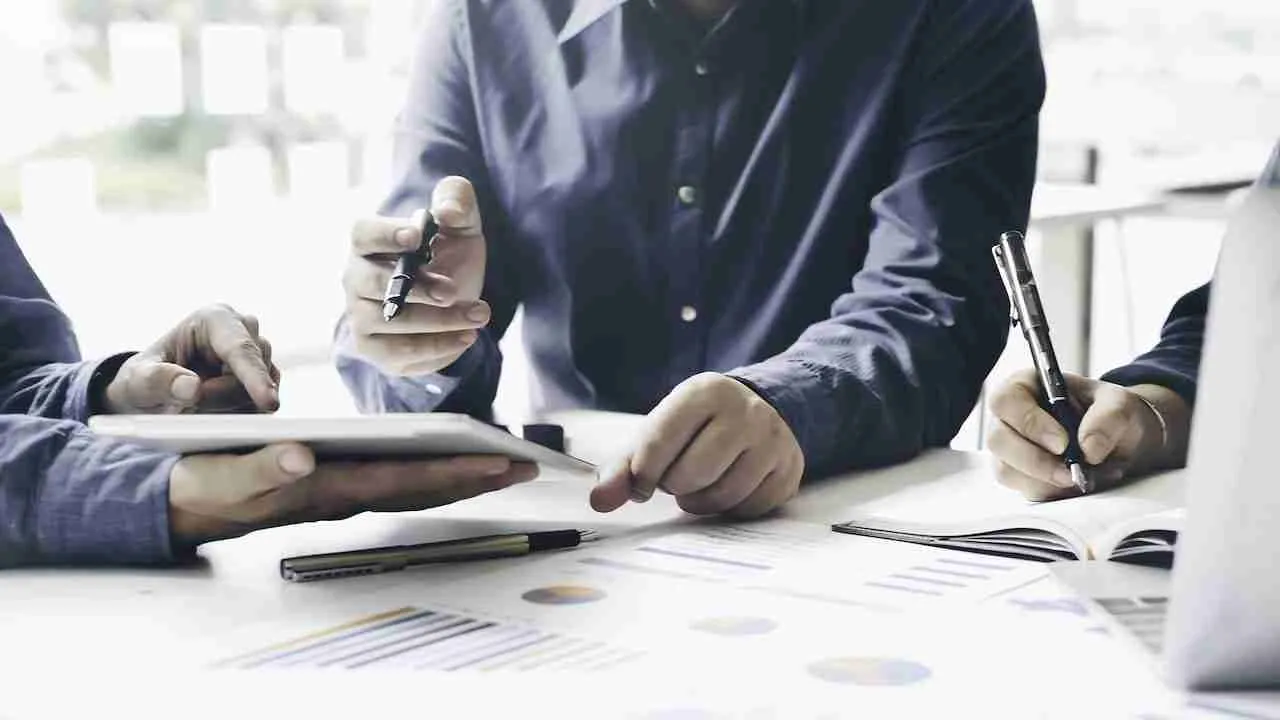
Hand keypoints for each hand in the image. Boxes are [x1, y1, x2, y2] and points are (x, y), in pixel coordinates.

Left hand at [105, 304, 278, 414]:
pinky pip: (262, 406)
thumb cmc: (143, 381)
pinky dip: (239, 416)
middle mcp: (244, 331)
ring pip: (261, 392)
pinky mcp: (265, 380)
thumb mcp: (136, 381)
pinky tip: (214, 413)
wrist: (151, 393)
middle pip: (254, 373)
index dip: (255, 377)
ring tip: (195, 406)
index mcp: (215, 319)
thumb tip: (193, 387)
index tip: (268, 403)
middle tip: (187, 407)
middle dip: (223, 398)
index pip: (240, 349)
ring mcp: (259, 355)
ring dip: (230, 409)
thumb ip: (157, 381)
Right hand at [168, 444, 538, 546]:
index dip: (453, 471)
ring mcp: (347, 490)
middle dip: (478, 475)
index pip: (404, 481)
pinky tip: (457, 458)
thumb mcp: (228, 475)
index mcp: (328, 490)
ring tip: (507, 461)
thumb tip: (303, 457)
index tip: (498, 462)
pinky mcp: (340, 480)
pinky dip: (435, 468)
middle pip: (425, 486)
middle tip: (527, 463)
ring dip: (464, 474)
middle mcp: (347, 494)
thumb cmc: (210, 483)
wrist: (188, 499)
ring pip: (417, 484)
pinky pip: (400, 477)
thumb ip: (264, 466)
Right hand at [343, 177, 490, 375]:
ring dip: (438, 322)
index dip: (386, 234)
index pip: (363, 233)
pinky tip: (468, 336)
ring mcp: (361, 317)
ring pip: (390, 323)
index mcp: (370, 243)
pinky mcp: (376, 349)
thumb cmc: (447, 257)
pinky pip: (401, 353)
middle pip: (372, 283)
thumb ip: (457, 202)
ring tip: (479, 314)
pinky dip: (438, 347)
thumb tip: (447, 211)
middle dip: (416, 289)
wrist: (452, 303)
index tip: (417, 236)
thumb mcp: (461, 226)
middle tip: (452, 291)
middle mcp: (356, 279)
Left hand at [590, 373, 803, 517]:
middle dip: (674, 486)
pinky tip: (727, 489)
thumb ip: (623, 468)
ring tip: (699, 485)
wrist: (755, 413)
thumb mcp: (658, 434)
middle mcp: (744, 409)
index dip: (642, 475)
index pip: (658, 443)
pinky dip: (730, 509)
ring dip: (700, 502)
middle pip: (690, 475)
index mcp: (703, 392)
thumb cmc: (695, 429)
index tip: (641, 482)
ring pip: (722, 496)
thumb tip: (599, 502)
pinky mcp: (790, 467)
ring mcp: (773, 438)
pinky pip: (750, 509)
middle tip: (677, 477)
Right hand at [986, 369, 1183, 500]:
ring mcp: (1010, 449)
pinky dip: (1050, 492)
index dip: (1029, 422)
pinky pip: (1022, 490)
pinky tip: (1073, 485)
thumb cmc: (1111, 414)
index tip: (1062, 442)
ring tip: (1079, 478)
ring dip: (1044, 480)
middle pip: (998, 440)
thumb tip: (1088, 448)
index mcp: (1025, 386)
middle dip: (1035, 461)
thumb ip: (1109, 417)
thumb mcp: (1121, 404)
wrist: (1121, 443)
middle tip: (1071, 472)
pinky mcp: (1020, 476)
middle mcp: (1009, 418)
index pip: (1006, 400)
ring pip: (1006, 470)